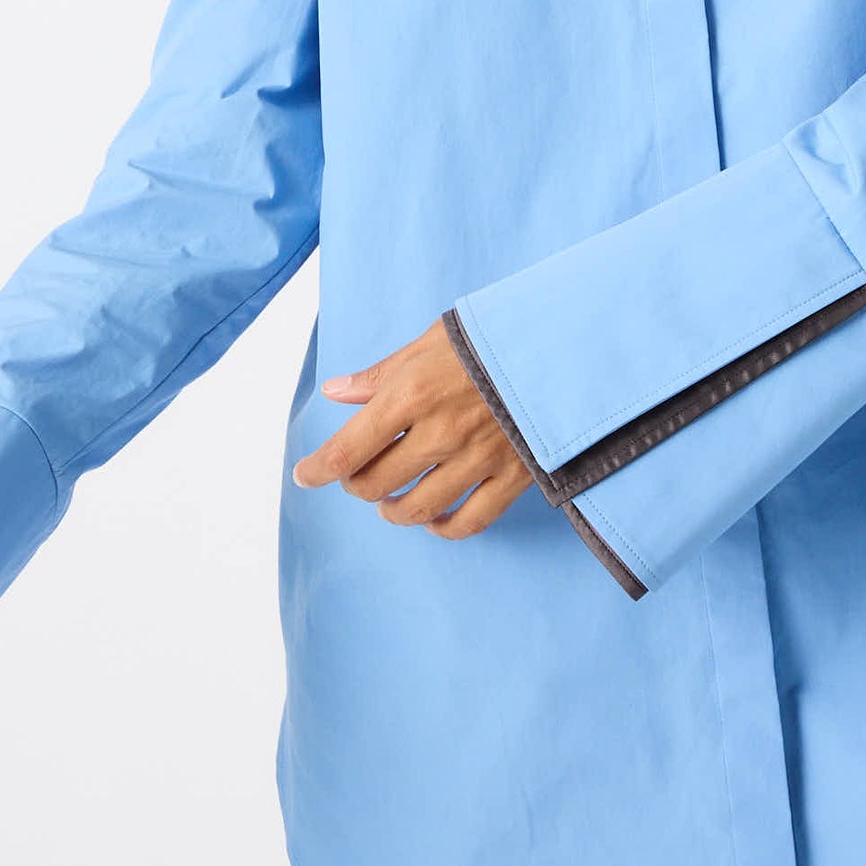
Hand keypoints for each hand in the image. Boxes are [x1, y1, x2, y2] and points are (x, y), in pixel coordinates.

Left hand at [290, 314, 534, 538]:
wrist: (561, 342)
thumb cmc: (488, 337)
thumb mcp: (429, 342)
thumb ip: (381, 374)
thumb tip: (335, 392)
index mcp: (412, 394)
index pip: (348, 449)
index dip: (318, 470)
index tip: (305, 475)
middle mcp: (440, 433)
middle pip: (375, 483)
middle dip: (356, 484)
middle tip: (358, 475)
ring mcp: (477, 458)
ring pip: (416, 508)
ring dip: (393, 510)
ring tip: (389, 502)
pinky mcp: (512, 475)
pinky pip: (469, 521)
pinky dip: (444, 528)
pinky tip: (434, 520)